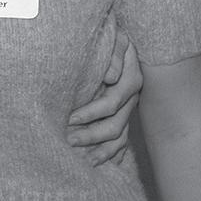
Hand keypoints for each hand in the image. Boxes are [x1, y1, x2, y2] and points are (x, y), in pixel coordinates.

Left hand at [66, 33, 141, 164]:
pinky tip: (99, 165)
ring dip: (102, 151)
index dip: (90, 113)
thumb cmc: (112, 34)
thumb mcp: (116, 36)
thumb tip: (110, 76)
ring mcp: (129, 109)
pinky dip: (112, 154)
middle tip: (68, 141)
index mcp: (130, 80)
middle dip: (91, 135)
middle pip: (115, 126)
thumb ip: (114, 52)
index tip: (69, 117)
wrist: (123, 37)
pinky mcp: (124, 114)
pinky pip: (122, 141)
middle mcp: (132, 98)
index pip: (111, 103)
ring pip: (120, 138)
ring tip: (82, 161)